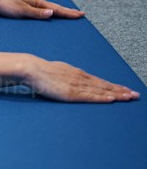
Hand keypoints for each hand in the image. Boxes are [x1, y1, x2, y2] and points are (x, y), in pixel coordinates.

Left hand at [0, 0, 84, 20]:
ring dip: (62, 11)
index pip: (57, 9)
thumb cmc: (6, 4)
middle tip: (81, 14)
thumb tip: (52, 13)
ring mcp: (32, 3)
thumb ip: (37, 13)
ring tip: (71, 14)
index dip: (69, 13)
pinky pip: (44, 9)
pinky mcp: (28, 5)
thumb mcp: (21, 10)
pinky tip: (53, 13)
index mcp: (37, 2)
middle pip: (56, 8)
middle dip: (69, 12)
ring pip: (51, 8)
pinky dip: (53, 11)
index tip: (81, 14)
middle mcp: (37, 1)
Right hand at [24, 55, 138, 103]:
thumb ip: (67, 78)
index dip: (114, 86)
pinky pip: (90, 96)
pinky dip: (102, 97)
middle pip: (104, 86)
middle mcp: (80, 78)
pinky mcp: (71, 93)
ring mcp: (77, 85)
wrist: (31, 69)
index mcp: (77, 73)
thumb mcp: (58, 72)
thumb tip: (72, 84)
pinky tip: (111, 99)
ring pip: (101, 90)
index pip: (100, 81)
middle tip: (136, 95)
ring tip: (129, 97)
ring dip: (117, 94)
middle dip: (121, 90)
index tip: (126, 90)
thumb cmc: (41, 72)